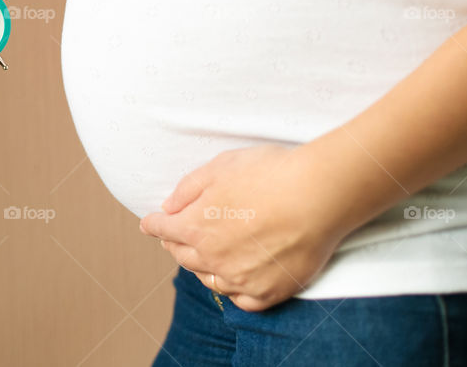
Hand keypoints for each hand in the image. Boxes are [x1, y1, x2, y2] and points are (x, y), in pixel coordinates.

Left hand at [139, 145, 352, 311]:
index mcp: (195, 226)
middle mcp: (213, 257)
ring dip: (201, 266)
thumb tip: (168, 207)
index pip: (163, 228)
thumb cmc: (269, 173)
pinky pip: (241, 300)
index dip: (153, 223)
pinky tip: (232, 281)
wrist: (318, 195)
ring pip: (209, 279)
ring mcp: (240, 278)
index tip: (148, 223)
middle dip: (174, 243)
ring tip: (203, 256)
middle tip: (174, 237)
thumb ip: (187, 189)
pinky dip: (232, 290)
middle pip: (182, 255)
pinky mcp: (269, 291)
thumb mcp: (219, 167)